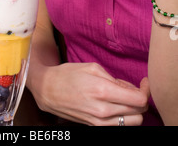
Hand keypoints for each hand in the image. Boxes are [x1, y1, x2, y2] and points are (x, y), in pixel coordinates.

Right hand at [34, 62, 149, 125]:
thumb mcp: (92, 68)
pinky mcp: (94, 127)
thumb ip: (114, 79)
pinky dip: (122, 116)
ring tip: (124, 97)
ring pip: (131, 122)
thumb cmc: (68, 75)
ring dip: (133, 111)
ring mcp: (99, 121)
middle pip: (138, 113)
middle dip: (141, 100)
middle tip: (134, 89)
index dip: (146, 91)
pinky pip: (118, 125)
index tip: (144, 83)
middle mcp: (103, 110)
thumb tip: (129, 88)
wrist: (47, 90)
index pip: (138, 100)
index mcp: (102, 91)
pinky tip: (115, 104)